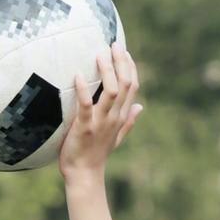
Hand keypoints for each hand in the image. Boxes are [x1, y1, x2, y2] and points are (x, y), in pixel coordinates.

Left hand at [58, 43, 142, 180]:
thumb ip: (129, 121)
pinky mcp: (85, 128)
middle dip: (121, 62)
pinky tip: (78, 75)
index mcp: (122, 117)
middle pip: (126, 84)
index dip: (131, 67)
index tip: (124, 51)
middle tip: (114, 44)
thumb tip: (141, 106)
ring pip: (111, 91)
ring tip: (100, 53)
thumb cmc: (96, 155)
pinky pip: (86, 105)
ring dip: (107, 70)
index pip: (133, 87)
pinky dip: (84, 89)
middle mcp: (114, 117)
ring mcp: (101, 122)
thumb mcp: (116, 137)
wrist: (84, 175)